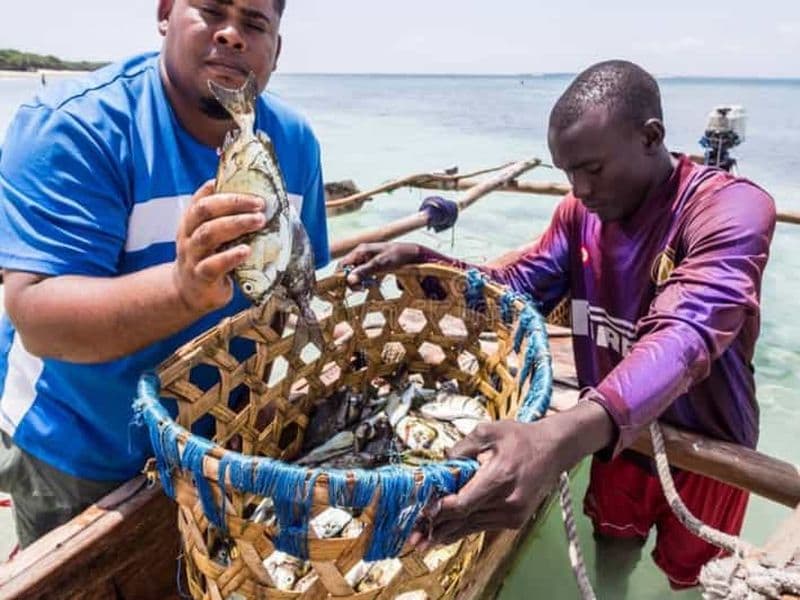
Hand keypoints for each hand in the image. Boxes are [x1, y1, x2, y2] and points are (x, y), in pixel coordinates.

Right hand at [173, 180, 266, 312]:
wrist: (190, 293)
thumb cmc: (209, 258)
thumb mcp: (211, 237)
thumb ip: (225, 220)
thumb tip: (259, 203)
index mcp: (190, 222)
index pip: (201, 199)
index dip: (220, 189)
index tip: (245, 184)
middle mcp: (188, 235)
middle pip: (204, 211)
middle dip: (234, 203)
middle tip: (260, 204)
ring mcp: (192, 256)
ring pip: (209, 234)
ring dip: (236, 224)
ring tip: (258, 221)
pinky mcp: (201, 277)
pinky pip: (213, 265)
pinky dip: (230, 256)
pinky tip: (246, 250)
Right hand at [338, 242, 423, 286]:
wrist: (413, 254)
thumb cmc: (397, 255)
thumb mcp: (380, 264)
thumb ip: (364, 272)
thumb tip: (349, 280)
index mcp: (360, 251)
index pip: (343, 264)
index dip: (342, 276)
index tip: (347, 287)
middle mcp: (361, 254)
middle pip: (349, 270)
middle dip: (352, 281)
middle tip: (361, 289)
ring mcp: (367, 259)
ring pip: (357, 273)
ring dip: (360, 282)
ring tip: (369, 286)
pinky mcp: (373, 265)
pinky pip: (365, 274)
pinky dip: (367, 281)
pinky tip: (374, 284)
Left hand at [410, 401, 614, 550]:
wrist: (553, 450)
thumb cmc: (519, 437)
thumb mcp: (489, 431)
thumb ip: (463, 447)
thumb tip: (442, 463)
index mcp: (500, 477)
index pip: (464, 502)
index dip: (441, 510)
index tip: (422, 512)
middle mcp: (508, 501)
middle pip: (465, 518)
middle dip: (436, 527)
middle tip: (413, 536)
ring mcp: (513, 513)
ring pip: (473, 526)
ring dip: (446, 533)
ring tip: (422, 542)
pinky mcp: (515, 520)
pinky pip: (483, 526)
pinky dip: (464, 529)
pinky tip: (445, 536)